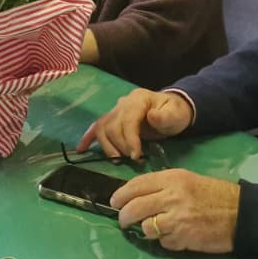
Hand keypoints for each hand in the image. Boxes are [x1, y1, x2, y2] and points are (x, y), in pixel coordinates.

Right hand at [78, 89, 193, 160]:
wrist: (172, 110)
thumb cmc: (175, 113)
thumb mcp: (177, 114)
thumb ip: (166, 116)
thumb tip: (151, 116)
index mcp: (138, 99)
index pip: (128, 119)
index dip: (130, 139)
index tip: (136, 156)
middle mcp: (123, 103)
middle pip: (112, 126)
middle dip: (121, 146)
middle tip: (134, 159)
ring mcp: (115, 111)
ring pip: (102, 128)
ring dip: (107, 147)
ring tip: (118, 159)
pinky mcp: (111, 120)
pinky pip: (96, 127)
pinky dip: (87, 138)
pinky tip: (81, 150)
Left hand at [112, 170, 238, 252]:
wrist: (242, 213)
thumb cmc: (215, 194)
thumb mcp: (188, 180)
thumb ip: (163, 186)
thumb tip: (136, 197)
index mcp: (172, 179)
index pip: (136, 185)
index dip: (121, 195)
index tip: (114, 202)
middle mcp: (172, 196)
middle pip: (134, 208)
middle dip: (124, 216)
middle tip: (123, 221)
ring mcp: (178, 218)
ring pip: (147, 227)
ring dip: (147, 230)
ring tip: (156, 229)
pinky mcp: (184, 237)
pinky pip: (164, 242)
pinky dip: (166, 242)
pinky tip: (177, 236)